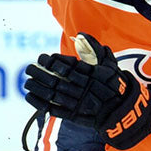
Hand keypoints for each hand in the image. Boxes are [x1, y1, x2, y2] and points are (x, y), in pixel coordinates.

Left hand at [24, 34, 150, 149]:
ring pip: (54, 95)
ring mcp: (79, 103)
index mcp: (91, 75)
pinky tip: (30, 97)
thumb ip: (95, 49)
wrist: (122, 111)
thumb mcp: (110, 64)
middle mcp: (84, 89)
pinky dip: (41, 104)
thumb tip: (81, 35)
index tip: (42, 58)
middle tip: (29, 68)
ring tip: (27, 82)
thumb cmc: (114, 85)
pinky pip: (55, 109)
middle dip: (40, 74)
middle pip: (57, 80)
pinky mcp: (75, 116)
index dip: (52, 62)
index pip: (67, 66)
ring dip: (38, 88)